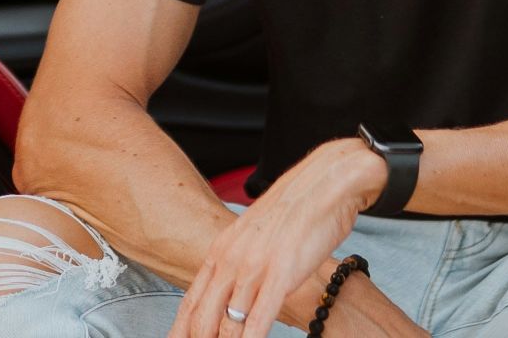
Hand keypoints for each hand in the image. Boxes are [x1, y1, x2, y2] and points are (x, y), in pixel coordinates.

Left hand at [170, 138, 386, 337]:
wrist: (326, 183)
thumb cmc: (296, 208)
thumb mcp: (255, 232)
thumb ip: (240, 258)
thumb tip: (234, 282)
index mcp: (222, 250)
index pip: (191, 301)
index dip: (181, 329)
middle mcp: (231, 261)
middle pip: (202, 318)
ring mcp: (254, 269)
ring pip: (227, 324)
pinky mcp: (280, 275)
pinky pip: (258, 320)